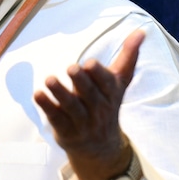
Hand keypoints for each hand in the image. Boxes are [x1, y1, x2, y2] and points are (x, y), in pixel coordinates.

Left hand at [32, 28, 145, 179]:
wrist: (101, 148)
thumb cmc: (107, 105)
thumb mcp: (119, 83)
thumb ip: (128, 57)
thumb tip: (141, 31)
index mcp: (111, 94)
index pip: (107, 84)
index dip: (98, 75)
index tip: (90, 63)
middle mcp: (99, 109)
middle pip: (89, 94)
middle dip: (81, 81)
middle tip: (71, 68)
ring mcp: (82, 122)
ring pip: (72, 107)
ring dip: (60, 93)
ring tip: (49, 79)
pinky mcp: (66, 131)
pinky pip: (56, 118)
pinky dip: (47, 107)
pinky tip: (37, 94)